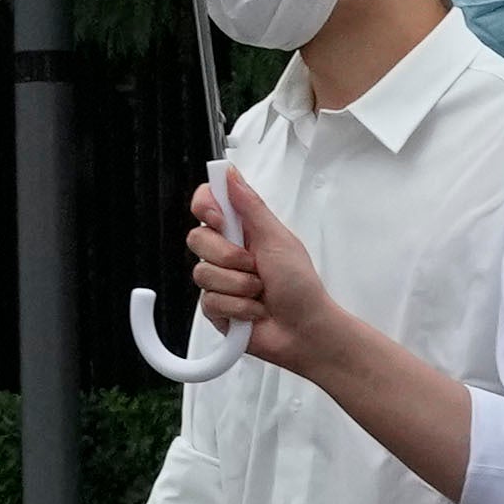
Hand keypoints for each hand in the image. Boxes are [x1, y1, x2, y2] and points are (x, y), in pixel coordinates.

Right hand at [191, 171, 347, 366]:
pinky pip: (210, 302)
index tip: (221, 220)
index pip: (206, 205)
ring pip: (203, 274)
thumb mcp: (278, 238)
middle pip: (197, 239)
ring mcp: (220, 281)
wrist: (306, 330)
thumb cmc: (301, 286)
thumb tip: (230, 173)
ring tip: (260, 293)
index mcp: (242, 231)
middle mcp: (227, 253)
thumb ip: (251, 206)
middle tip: (255, 267)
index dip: (206, 208)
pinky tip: (254, 311)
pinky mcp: (216, 308)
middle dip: (230, 256)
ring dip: (240, 286)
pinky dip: (239, 307)